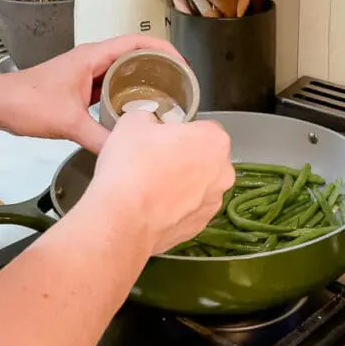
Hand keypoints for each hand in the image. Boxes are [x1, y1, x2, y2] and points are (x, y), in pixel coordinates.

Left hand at [0, 35, 180, 152]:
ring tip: (166, 97)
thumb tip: (126, 152)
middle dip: (160, 66)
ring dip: (145, 81)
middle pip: (136, 55)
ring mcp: (87, 74)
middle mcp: (93, 61)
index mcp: (93, 57)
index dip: (164, 50)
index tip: (182, 64)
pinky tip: (135, 112)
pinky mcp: (82, 88)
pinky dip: (127, 95)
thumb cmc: (25, 101)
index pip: (138, 42)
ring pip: (124, 72)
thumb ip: (99, 139)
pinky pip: (112, 87)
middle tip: (180, 84)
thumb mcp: (68, 122)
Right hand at [90, 112, 234, 253]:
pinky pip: (187, 210)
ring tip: (148, 186)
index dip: (179, 131)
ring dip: (179, 184)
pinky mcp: (199, 228)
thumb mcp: (133, 122)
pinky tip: (150, 208)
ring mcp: (213, 203)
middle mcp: (223, 172)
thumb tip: (149, 124)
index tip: (159, 139)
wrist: (121, 221)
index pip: (202, 128)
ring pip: (197, 186)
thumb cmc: (132, 165)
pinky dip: (173, 208)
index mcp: (214, 140)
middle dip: (182, 158)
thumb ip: (148, 118)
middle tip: (152, 161)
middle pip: (203, 158)